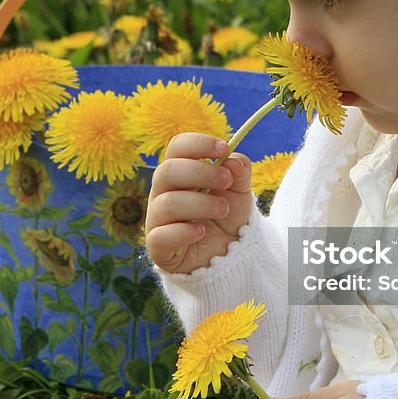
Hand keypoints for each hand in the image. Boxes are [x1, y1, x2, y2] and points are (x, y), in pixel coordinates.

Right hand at [145, 133, 252, 273]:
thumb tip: (232, 160)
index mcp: (180, 172)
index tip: (223, 148)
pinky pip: (160, 236)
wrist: (229, 255)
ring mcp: (157, 220)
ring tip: (223, 210)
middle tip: (227, 181)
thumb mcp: (240, 191)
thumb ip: (239, 172)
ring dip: (201, 204)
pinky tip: (202, 232)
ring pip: (167, 203)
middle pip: (167, 171)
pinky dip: (184, 232)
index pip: (177, 147)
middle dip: (202, 173)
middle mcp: (163, 192)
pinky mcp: (158, 247)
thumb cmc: (227, 216)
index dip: (198, 144)